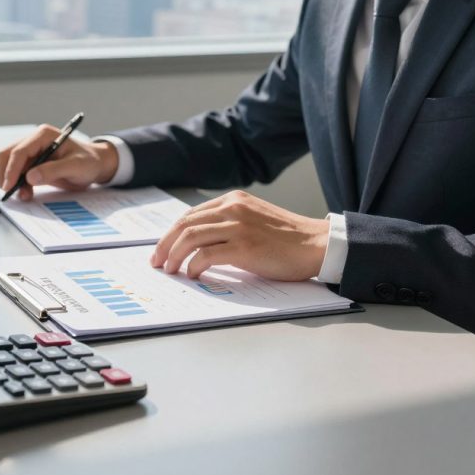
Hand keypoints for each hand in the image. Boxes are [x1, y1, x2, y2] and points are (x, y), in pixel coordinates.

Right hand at [0, 124, 119, 200]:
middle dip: (5, 174)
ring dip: (10, 180)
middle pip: (7, 155)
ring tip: (23, 195)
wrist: (95, 166)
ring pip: (8, 164)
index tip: (9, 186)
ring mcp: (31, 152)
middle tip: (9, 192)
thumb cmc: (89, 162)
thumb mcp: (76, 167)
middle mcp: (34, 141)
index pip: (20, 150)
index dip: (12, 169)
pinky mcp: (31, 163)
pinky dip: (16, 184)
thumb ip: (54, 171)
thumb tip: (30, 177)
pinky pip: (16, 173)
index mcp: (44, 135)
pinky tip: (26, 194)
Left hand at [150, 190, 329, 280]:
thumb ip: (229, 224)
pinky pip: (207, 255)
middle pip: (185, 224)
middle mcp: (233, 208)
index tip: (163, 249)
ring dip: (174, 256)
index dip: (172, 233)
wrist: (317, 244)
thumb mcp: (254, 219)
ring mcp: (238, 226)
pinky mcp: (245, 247)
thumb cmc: (288, 239)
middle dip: (165, 245)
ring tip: (170, 270)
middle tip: (157, 262)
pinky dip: (194, 266)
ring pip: (191, 237)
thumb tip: (199, 245)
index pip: (191, 214)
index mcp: (234, 200)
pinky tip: (193, 274)